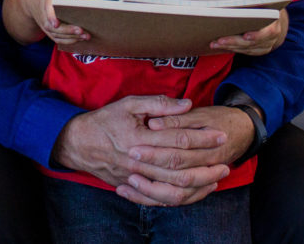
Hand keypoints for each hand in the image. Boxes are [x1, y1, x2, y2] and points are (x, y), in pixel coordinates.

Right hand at [9, 0, 100, 44]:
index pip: (47, 5)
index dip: (50, 15)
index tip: (55, 23)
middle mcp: (43, 9)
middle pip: (52, 24)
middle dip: (67, 29)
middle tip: (81, 30)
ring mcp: (43, 20)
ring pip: (54, 33)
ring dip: (69, 36)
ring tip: (85, 36)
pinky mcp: (46, 27)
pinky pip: (55, 37)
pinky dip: (66, 40)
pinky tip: (78, 39)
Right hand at [52, 96, 229, 206]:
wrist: (77, 143)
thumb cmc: (104, 120)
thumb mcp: (128, 104)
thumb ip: (158, 104)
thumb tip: (186, 104)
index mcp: (139, 139)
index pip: (178, 140)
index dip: (202, 138)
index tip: (220, 135)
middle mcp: (139, 163)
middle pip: (180, 168)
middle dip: (206, 164)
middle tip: (226, 159)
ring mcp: (135, 179)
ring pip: (173, 188)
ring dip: (199, 184)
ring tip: (216, 176)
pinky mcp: (132, 188)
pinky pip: (160, 199)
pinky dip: (181, 197)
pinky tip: (195, 190)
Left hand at [210, 7, 288, 55]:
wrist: (273, 18)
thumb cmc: (261, 5)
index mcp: (274, 22)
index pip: (269, 31)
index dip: (257, 35)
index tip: (245, 35)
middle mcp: (272, 36)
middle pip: (253, 43)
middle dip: (235, 41)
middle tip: (219, 40)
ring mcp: (266, 45)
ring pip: (247, 49)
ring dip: (230, 47)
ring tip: (214, 43)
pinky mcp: (259, 50)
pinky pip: (245, 52)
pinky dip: (233, 49)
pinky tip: (220, 46)